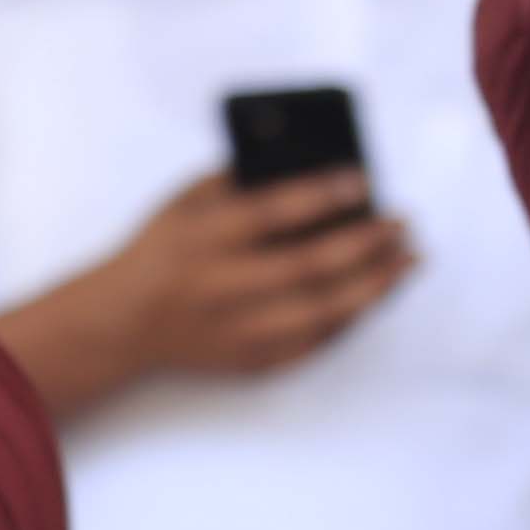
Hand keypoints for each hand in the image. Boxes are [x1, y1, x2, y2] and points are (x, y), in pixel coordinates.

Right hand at [26, 166, 412, 397]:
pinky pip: (316, 343)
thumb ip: (239, 181)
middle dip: (365, 242)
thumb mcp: (184, 202)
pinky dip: (352, 317)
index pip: (271, 213)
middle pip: (309, 267)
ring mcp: (236, 332)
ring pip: (322, 312)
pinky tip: (376, 293)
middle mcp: (220, 289)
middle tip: (401, 221)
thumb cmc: (161, 252)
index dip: (323, 195)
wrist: (120, 324)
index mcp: (201, 240)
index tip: (363, 179)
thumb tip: (314, 167)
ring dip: (375, 284)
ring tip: (408, 259)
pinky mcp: (249, 362)